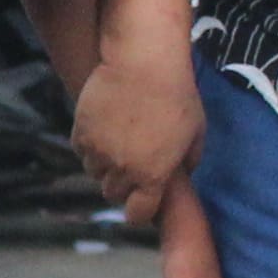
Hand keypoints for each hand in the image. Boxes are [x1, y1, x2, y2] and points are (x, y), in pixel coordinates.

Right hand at [72, 48, 207, 218]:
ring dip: (104, 164)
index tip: (141, 203)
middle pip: (113, 194)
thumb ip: (188, 161)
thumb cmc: (177, 95)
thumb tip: (181, 174)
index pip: (138, 214)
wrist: (143, 63)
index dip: (139, 211)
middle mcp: (123, 170)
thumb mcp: (196, 133)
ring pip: (95, 172)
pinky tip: (103, 127)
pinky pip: (81, 150)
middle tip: (131, 163)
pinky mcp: (81, 133)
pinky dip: (90, 144)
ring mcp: (99, 152)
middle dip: (122, 184)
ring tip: (117, 141)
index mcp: (153, 176)